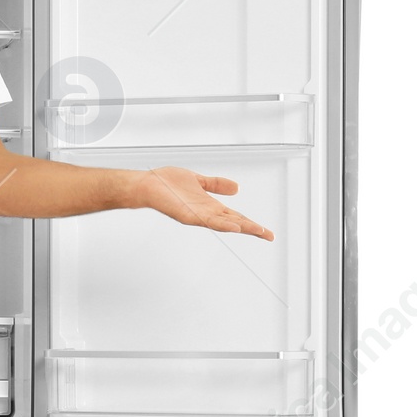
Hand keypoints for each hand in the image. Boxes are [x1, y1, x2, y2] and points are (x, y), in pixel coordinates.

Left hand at [134, 166, 273, 240]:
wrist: (147, 185)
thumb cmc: (166, 183)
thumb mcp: (198, 180)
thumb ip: (216, 184)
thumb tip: (236, 188)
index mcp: (210, 206)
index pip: (235, 216)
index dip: (251, 222)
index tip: (266, 231)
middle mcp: (205, 213)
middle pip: (234, 222)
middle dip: (252, 229)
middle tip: (269, 236)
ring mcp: (197, 215)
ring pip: (224, 223)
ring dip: (242, 227)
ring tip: (258, 231)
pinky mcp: (187, 215)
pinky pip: (207, 220)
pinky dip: (222, 224)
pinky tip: (234, 226)